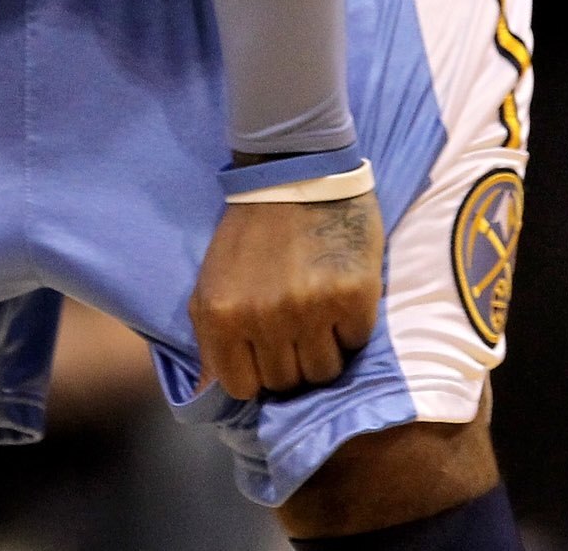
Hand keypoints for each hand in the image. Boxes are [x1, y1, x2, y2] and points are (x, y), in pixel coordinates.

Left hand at [188, 192, 382, 399]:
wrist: (296, 175)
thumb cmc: (251, 231)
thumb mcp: (213, 282)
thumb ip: (212, 337)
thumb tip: (211, 392)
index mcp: (219, 315)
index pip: (241, 387)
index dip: (255, 375)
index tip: (264, 355)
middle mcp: (261, 317)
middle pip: (286, 382)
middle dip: (290, 361)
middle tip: (294, 325)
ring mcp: (308, 309)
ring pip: (324, 371)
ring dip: (324, 348)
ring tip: (317, 311)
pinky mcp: (352, 297)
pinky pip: (355, 342)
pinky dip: (350, 326)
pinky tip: (337, 293)